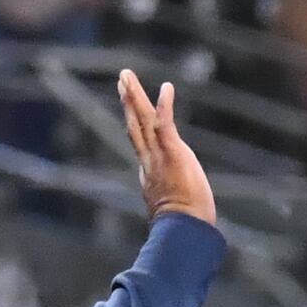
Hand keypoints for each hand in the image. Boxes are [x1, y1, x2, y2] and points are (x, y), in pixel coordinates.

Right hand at [118, 70, 216, 225]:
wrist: (183, 230)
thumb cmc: (183, 227)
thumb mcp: (173, 212)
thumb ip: (171, 206)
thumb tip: (176, 216)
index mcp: (149, 173)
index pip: (140, 143)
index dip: (134, 124)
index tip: (131, 110)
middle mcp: (149, 161)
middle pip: (134, 125)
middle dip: (128, 102)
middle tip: (122, 80)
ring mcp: (159, 156)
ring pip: (143, 120)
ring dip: (135, 96)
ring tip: (127, 76)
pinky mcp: (173, 152)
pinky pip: (166, 123)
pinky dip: (165, 105)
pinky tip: (166, 87)